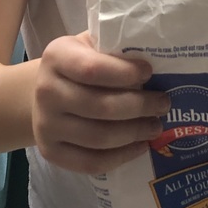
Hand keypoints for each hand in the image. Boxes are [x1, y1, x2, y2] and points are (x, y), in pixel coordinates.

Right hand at [32, 31, 169, 174]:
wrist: (46, 92)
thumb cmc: (80, 64)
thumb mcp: (92, 45)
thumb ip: (116, 49)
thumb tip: (159, 61)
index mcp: (56, 57)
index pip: (93, 69)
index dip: (125, 73)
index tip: (149, 72)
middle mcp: (45, 91)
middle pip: (100, 106)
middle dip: (140, 106)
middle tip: (163, 104)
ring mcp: (45, 125)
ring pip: (99, 138)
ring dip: (135, 133)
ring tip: (155, 126)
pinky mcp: (50, 153)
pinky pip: (91, 162)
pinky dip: (121, 157)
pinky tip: (140, 146)